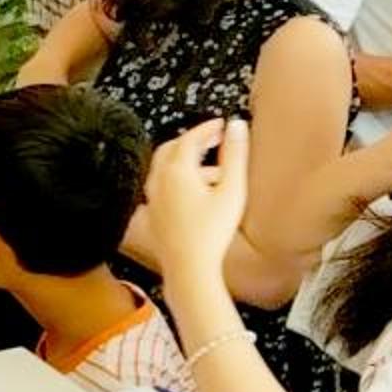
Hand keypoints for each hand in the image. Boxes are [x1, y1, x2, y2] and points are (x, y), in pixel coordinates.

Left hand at [145, 119, 249, 284]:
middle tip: (213, 138)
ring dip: (185, 160)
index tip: (222, 124)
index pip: (190, 138)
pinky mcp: (154, 214)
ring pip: (165, 167)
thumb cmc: (211, 232)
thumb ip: (235, 154)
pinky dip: (177, 178)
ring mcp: (154, 198)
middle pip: (172, 148)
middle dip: (192, 140)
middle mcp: (160, 181)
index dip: (207, 127)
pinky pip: (162, 185)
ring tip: (211, 169)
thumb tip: (237, 126)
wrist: (190, 267)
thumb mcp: (232, 189)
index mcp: (177, 171)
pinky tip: (195, 192)